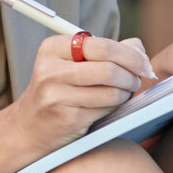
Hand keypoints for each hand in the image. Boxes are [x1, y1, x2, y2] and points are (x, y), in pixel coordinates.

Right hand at [4, 30, 155, 153]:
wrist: (29, 126)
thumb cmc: (58, 90)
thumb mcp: (72, 63)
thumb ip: (106, 51)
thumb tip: (139, 48)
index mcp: (53, 48)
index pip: (102, 46)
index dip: (130, 55)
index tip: (143, 63)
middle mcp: (51, 70)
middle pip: (109, 69)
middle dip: (132, 75)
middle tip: (138, 79)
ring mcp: (57, 96)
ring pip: (111, 91)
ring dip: (126, 93)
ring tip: (124, 92)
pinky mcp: (67, 118)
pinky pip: (105, 109)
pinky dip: (116, 107)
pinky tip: (112, 105)